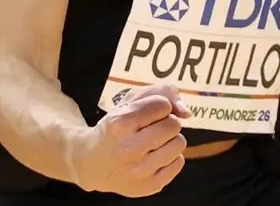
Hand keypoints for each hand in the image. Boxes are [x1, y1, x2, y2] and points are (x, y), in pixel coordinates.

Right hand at [71, 84, 191, 197]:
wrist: (93, 163)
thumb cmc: (115, 129)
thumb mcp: (128, 102)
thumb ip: (160, 93)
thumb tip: (186, 112)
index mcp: (120, 124)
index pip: (162, 105)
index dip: (159, 106)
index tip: (149, 112)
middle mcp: (128, 149)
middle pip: (173, 124)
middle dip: (166, 122)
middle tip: (152, 128)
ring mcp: (139, 171)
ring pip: (179, 143)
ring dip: (170, 139)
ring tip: (154, 142)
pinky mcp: (149, 186)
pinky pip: (178, 162)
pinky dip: (170, 157)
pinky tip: (154, 156)